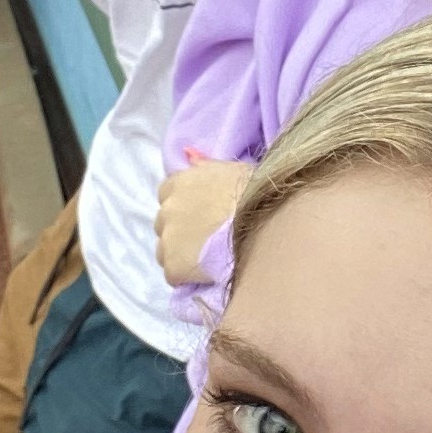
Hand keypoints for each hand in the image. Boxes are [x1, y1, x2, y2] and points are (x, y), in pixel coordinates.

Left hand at [155, 158, 253, 287]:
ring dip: (181, 254)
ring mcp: (168, 237)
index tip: (203, 217)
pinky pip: (173, 274)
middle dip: (181, 231)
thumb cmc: (257, 195)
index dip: (186, 208)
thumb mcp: (232, 169)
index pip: (167, 196)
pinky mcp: (173, 266)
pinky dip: (187, 276)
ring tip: (209, 258)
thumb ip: (205, 166)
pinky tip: (208, 273)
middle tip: (209, 239)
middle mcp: (167, 207)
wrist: (266, 226)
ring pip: (165, 250)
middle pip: (165, 224)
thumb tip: (188, 156)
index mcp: (179, 182)